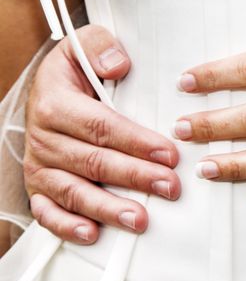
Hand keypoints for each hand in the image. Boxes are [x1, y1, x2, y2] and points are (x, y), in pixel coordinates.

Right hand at [24, 25, 180, 243]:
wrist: (46, 93)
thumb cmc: (73, 74)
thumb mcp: (81, 47)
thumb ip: (99, 47)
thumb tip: (119, 64)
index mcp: (56, 104)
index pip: (102, 126)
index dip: (137, 141)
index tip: (169, 153)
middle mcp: (46, 139)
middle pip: (95, 162)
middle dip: (136, 176)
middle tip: (169, 186)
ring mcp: (42, 167)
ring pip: (75, 191)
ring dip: (109, 207)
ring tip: (140, 219)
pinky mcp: (41, 187)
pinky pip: (48, 212)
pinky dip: (68, 226)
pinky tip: (93, 233)